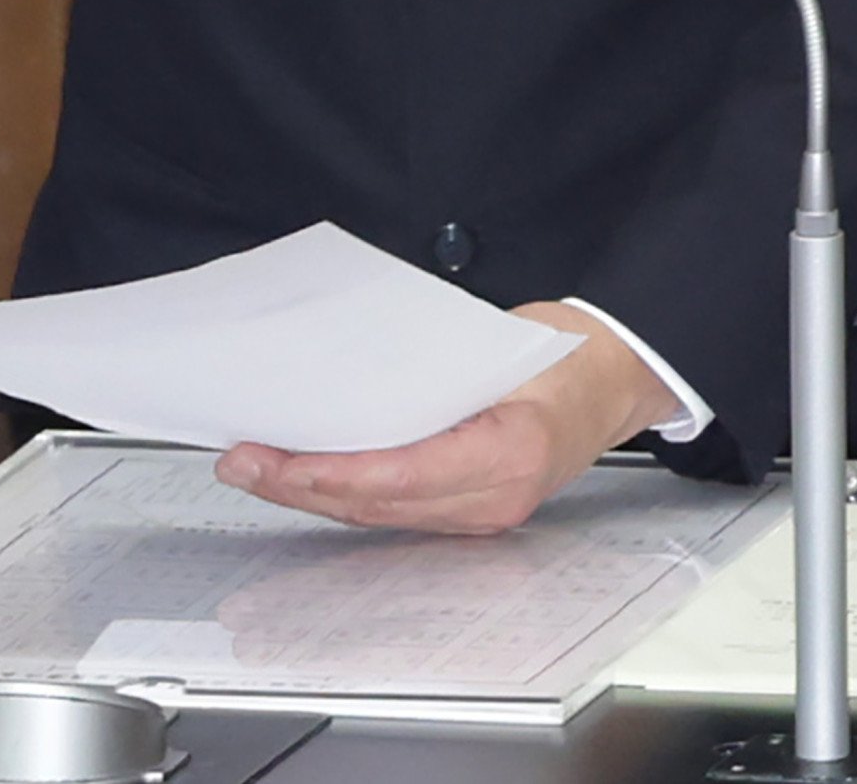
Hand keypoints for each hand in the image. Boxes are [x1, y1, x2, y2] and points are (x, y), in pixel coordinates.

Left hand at [214, 300, 679, 533]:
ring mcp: (485, 513)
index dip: (329, 473)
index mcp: (510, 453)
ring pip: (380, 513)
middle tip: (240, 463)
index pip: (399, 475)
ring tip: (256, 470)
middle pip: (378, 503)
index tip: (274, 460)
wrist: (615, 377)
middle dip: (301, 487)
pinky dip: (347, 493)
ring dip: (315, 494)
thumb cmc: (567, 353)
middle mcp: (495, 497)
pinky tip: (307, 475)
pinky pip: (396, 507)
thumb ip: (432, 369)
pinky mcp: (472, 510)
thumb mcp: (504, 344)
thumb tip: (345, 376)